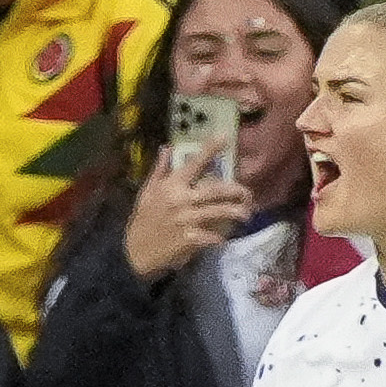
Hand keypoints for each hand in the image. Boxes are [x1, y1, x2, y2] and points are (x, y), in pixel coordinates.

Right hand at [123, 150, 253, 283]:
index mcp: (172, 185)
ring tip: (246, 213)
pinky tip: (226, 238)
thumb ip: (160, 170)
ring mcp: (187, 219)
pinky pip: (213, 236)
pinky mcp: (190, 239)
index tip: (225, 136)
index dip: (210, 149)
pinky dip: (221, 237)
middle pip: (216, 190)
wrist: (137, 250)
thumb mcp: (148, 191)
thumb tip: (166, 148)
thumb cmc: (144, 219)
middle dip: (236, 190)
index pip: (194, 163)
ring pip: (219, 212)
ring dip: (236, 212)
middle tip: (248, 193)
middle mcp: (181, 199)